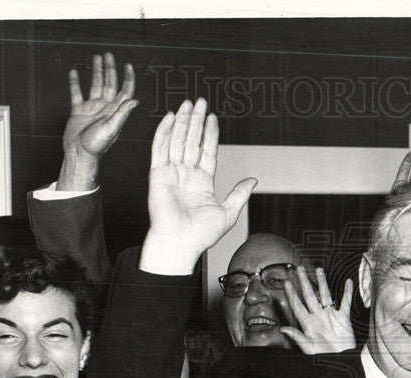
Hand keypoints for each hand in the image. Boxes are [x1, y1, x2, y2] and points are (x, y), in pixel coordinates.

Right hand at [58, 53, 137, 190]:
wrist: (79, 154)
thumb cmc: (96, 145)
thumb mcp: (111, 128)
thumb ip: (122, 114)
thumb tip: (135, 100)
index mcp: (115, 112)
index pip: (125, 91)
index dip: (128, 78)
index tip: (128, 65)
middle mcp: (105, 108)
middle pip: (110, 84)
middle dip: (111, 69)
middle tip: (109, 55)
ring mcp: (92, 109)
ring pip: (95, 85)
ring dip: (97, 72)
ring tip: (96, 58)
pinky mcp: (79, 111)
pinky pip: (77, 94)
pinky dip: (75, 83)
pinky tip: (75, 73)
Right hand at [145, 98, 256, 270]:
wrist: (180, 243)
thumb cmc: (200, 235)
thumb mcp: (228, 213)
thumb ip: (239, 194)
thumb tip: (252, 181)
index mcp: (202, 183)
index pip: (206, 151)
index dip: (210, 134)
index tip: (213, 118)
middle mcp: (186, 175)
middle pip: (191, 141)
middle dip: (197, 121)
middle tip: (201, 102)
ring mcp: (171, 173)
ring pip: (177, 140)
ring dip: (183, 121)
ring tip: (189, 104)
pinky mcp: (157, 173)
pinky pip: (159, 148)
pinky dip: (164, 131)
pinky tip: (171, 117)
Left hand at [280, 266, 356, 353]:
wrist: (342, 361)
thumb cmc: (324, 357)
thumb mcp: (309, 348)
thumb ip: (297, 337)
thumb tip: (282, 328)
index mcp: (308, 324)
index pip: (297, 306)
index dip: (291, 295)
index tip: (286, 283)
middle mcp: (318, 317)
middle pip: (310, 296)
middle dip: (304, 282)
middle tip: (299, 268)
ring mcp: (330, 316)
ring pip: (326, 295)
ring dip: (323, 283)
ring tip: (319, 270)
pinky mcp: (343, 318)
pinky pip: (345, 303)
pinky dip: (347, 293)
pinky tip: (347, 282)